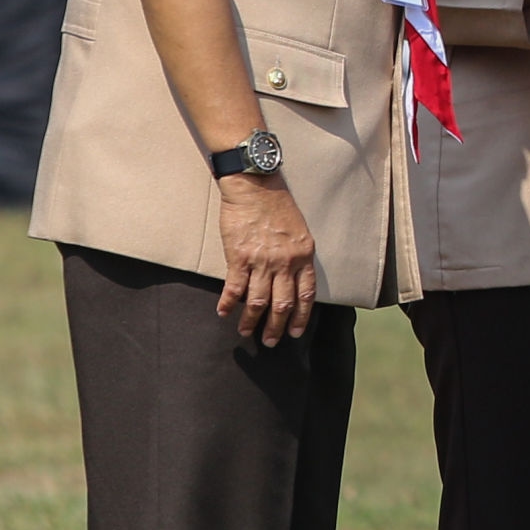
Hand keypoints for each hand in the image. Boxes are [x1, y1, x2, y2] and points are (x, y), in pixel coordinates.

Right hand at [215, 174, 317, 346]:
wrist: (256, 187)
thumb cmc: (278, 206)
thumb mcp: (299, 232)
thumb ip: (297, 256)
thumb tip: (292, 279)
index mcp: (304, 256)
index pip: (306, 295)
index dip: (301, 316)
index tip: (295, 332)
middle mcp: (285, 262)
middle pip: (283, 303)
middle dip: (276, 326)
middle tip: (270, 342)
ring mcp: (262, 261)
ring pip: (258, 300)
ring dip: (251, 320)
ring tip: (245, 332)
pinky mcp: (239, 256)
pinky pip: (234, 286)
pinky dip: (228, 302)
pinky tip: (223, 312)